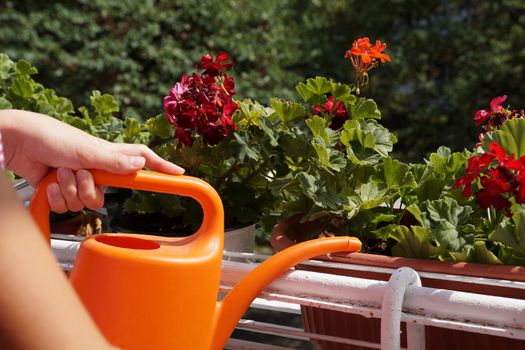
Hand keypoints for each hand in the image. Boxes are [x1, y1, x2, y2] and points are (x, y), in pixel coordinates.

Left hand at [0, 110, 183, 211]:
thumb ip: (114, 161)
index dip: (161, 167)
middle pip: (107, 195)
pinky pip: (67, 207)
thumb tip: (141, 165)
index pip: (141, 159)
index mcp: (107, 155)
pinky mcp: (60, 191)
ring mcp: (78, 181)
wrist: (16, 143)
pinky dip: (56, 198)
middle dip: (90, 189)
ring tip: (59, 173)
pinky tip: (49, 184)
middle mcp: (95, 169)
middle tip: (79, 173)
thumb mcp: (85, 149)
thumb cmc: (50, 137)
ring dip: (69, 191)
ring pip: (85, 203)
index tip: (178, 174)